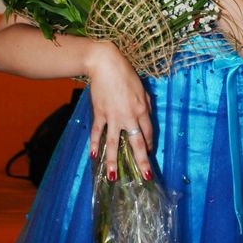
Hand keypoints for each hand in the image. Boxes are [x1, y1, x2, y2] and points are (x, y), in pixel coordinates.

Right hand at [87, 40, 152, 180]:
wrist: (106, 64)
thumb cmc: (126, 74)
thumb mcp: (142, 88)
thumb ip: (146, 103)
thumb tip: (146, 114)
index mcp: (142, 110)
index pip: (148, 133)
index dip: (149, 144)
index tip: (149, 153)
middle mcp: (129, 116)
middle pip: (137, 143)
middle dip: (141, 162)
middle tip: (144, 177)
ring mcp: (113, 116)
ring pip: (115, 143)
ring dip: (114, 161)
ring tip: (113, 177)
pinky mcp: (100, 113)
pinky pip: (97, 132)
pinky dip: (94, 144)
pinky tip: (93, 156)